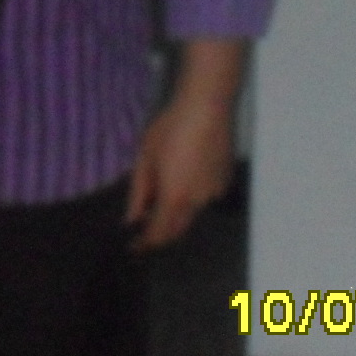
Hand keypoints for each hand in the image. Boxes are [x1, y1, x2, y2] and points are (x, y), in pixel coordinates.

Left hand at [125, 37, 244, 250]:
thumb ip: (139, 193)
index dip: (145, 244)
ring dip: (175, 213)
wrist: (207, 108)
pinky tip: (183, 176)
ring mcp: (215, 192)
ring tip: (160, 196)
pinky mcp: (225, 181)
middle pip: (178, 229)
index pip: (159, 234)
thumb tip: (131, 219)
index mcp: (175, 198)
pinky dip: (190, 197)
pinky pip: (204, 197)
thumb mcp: (145, 158)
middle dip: (160, 233)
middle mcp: (198, 202)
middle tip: (143, 226)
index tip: (133, 247)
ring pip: (192, 214)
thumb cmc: (170, 129)